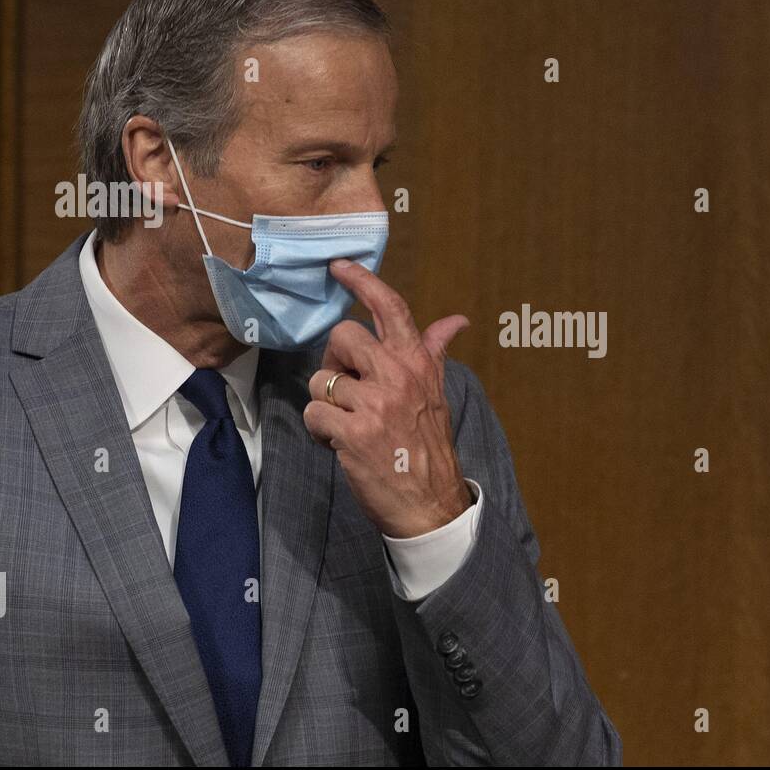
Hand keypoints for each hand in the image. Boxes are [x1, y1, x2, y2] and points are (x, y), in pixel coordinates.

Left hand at [303, 259, 472, 538]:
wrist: (429, 503)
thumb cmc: (427, 446)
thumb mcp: (436, 394)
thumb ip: (434, 352)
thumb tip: (455, 320)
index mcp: (417, 363)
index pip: (390, 308)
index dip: (362, 280)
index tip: (339, 266)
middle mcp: (398, 376)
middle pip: (342, 336)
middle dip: (335, 362)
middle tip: (347, 390)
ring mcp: (375, 404)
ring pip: (321, 379)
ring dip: (325, 404)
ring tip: (346, 425)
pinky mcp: (353, 433)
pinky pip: (314, 414)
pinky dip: (318, 431)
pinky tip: (338, 444)